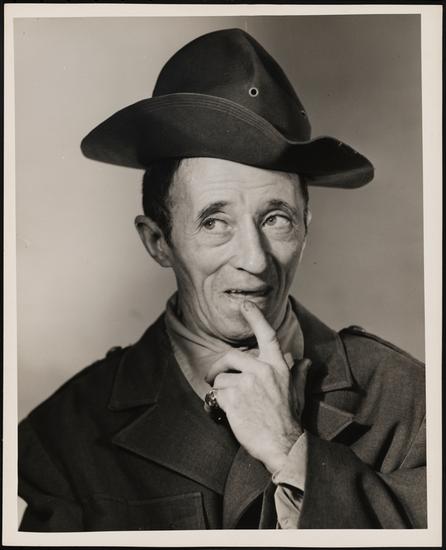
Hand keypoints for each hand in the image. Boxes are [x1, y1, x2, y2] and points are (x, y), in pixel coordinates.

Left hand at [205, 300, 310, 473]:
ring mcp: (247, 384)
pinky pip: (216, 393)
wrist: (283, 445)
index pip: (267, 335)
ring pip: (222, 378)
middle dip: (219, 366)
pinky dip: (217, 403)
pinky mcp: (234, 398)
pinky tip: (227, 412)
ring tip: (229, 403)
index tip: (245, 305)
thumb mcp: (298, 392)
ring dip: (221, 390)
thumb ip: (298, 373)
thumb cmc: (289, 419)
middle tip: (213, 377)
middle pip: (231, 356)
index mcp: (277, 366)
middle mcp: (262, 370)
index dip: (255, 317)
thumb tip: (304, 360)